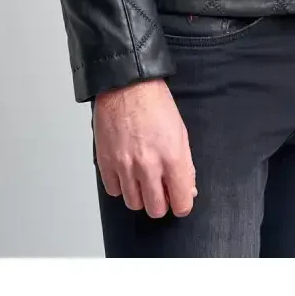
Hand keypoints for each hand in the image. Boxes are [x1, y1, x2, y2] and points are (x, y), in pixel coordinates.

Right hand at [93, 77, 196, 217]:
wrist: (126, 85)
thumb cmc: (154, 103)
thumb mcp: (181, 132)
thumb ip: (185, 166)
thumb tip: (187, 190)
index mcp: (172, 158)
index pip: (181, 204)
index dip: (181, 203)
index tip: (178, 198)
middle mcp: (148, 166)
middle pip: (156, 209)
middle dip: (161, 202)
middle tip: (160, 188)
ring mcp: (125, 166)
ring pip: (134, 204)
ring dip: (140, 195)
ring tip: (142, 177)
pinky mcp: (106, 163)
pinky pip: (114, 191)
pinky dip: (120, 186)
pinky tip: (126, 171)